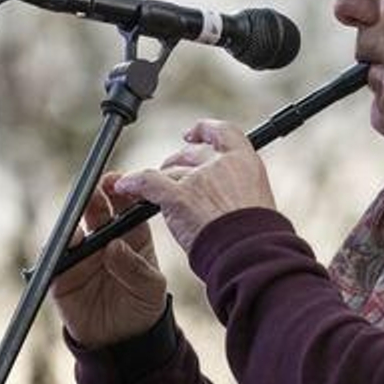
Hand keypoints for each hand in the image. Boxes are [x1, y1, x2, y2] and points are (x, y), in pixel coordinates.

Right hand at [51, 173, 167, 347]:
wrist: (125, 342)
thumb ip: (136, 267)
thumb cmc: (144, 307)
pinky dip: (54, 251)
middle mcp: (102, 238)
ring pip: (70, 230)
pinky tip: (63, 249)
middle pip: (93, 209)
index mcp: (130, 233)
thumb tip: (114, 248)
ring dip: (71, 224)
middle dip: (91, 197)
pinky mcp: (61, 276)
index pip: (122, 202)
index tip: (116, 182)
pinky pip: (52, 258)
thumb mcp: (151, 288)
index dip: (119, 189)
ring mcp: (80, 255)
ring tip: (78, 230)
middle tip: (92, 192)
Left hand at [113, 120, 275, 252]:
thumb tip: (231, 199)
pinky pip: (148, 182)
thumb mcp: (258, 203)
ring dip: (160, 179)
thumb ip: (240, 193)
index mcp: (246, 162)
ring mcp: (198, 179)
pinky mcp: (177, 196)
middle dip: (179, 163)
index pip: (224, 133)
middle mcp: (221, 164)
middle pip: (191, 153)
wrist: (250, 253)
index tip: (194, 134)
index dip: (205, 130)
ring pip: (170, 172)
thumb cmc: (257, 238)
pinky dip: (134, 183)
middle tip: (173, 174)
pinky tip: (124, 185)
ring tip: (150, 190)